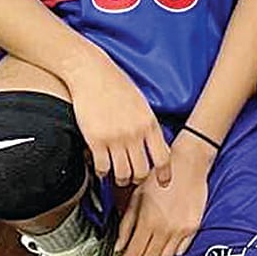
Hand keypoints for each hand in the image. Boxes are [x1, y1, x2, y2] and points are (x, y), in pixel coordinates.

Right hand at [67, 47, 171, 185]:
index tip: (164, 183)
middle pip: (142, 171)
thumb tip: (152, 145)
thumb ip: (147, 125)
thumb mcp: (141, 103)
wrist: (91, 72)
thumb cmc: (115, 84)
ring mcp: (116, 138)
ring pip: (122, 174)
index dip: (165, 174)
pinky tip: (101, 167)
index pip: (163, 157)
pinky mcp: (96, 140)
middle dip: (137, 179)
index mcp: (149, 123)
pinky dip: (102, 172)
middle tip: (131, 178)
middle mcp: (135, 133)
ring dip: (120, 179)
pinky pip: (102, 168)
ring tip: (116, 175)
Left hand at [114, 133, 213, 255]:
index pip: (133, 255)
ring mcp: (181, 231)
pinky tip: (160, 250)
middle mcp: (166, 229)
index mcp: (149, 220)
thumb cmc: (161, 175)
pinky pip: (179, 251)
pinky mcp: (193, 229)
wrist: (188, 163)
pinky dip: (168, 255)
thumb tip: (119, 245)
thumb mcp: (136, 196)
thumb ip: (127, 224)